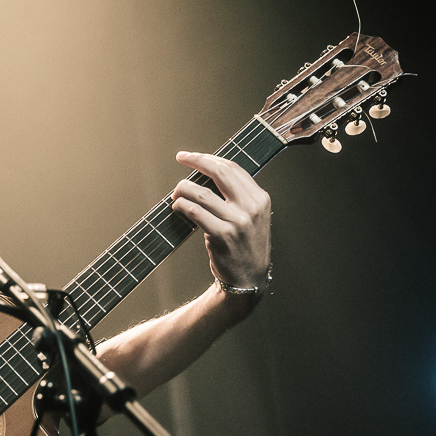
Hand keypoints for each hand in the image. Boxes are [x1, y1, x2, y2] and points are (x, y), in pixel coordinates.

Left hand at [170, 151, 271, 293]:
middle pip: (219, 173)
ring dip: (183, 189)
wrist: (248, 280)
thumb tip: (208, 172)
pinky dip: (182, 206)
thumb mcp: (252, 217)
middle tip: (181, 158)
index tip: (192, 156)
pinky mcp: (222, 235)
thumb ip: (238, 196)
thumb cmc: (245, 246)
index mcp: (260, 199)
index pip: (233, 169)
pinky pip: (195, 212)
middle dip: (197, 160)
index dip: (209, 158)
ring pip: (201, 193)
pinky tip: (177, 207)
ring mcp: (237, 222)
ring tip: (176, 194)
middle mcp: (251, 208)